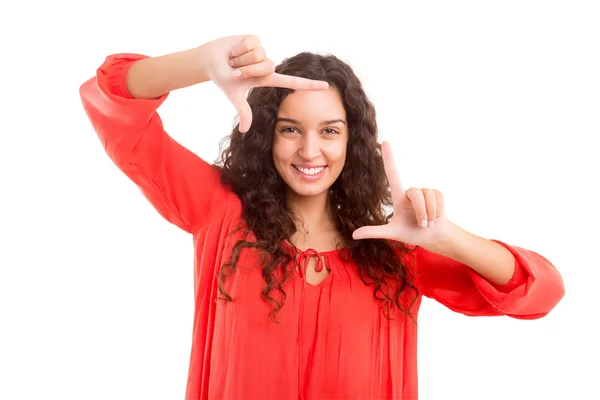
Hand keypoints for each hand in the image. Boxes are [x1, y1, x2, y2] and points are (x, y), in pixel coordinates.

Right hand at [200, 34, 328, 132]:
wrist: (210, 60)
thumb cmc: (223, 78)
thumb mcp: (234, 96)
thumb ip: (243, 111)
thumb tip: (244, 131)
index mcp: (267, 79)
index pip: (292, 82)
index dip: (308, 85)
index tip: (325, 86)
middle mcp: (267, 65)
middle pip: (266, 67)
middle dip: (246, 69)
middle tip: (234, 70)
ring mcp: (262, 51)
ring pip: (257, 55)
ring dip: (240, 59)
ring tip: (233, 60)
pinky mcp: (255, 39)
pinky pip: (249, 44)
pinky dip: (237, 49)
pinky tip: (233, 50)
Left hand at [352, 141, 452, 246]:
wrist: (433, 237)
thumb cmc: (411, 233)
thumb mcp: (391, 233)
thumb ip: (373, 232)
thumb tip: (353, 235)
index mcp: (399, 197)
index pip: (393, 174)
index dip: (389, 158)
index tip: (385, 142)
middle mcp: (410, 192)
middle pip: (416, 193)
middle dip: (420, 212)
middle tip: (422, 225)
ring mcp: (424, 192)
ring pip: (427, 197)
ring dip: (429, 214)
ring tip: (427, 223)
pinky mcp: (436, 194)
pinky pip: (438, 199)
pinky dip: (437, 212)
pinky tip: (436, 217)